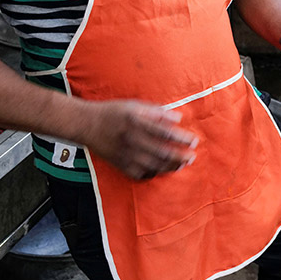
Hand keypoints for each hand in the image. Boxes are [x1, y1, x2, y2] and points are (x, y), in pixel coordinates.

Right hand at [78, 100, 197, 179]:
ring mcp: (126, 155)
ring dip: (171, 167)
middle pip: (162, 153)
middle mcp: (132, 140)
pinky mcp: (121, 165)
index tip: (194, 140)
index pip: (165, 133)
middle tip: (192, 156)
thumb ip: (157, 112)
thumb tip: (178, 118)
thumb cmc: (113, 112)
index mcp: (137, 123)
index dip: (182, 139)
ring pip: (154, 166)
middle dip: (181, 156)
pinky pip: (141, 174)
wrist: (86, 125)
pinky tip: (162, 170)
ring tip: (182, 164)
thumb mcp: (135, 105)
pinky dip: (154, 173)